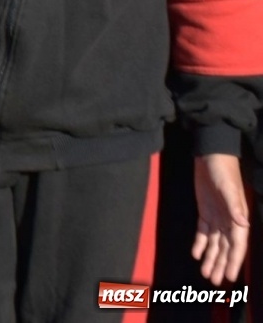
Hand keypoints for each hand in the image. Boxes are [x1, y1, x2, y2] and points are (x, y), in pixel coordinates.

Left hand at [193, 152, 249, 283]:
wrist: (211, 157)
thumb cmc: (223, 172)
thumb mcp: (228, 188)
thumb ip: (234, 206)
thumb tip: (242, 223)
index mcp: (238, 218)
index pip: (236, 245)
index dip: (233, 261)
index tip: (229, 276)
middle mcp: (229, 221)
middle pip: (225, 248)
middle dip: (221, 265)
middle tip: (214, 282)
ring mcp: (217, 217)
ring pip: (215, 244)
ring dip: (211, 258)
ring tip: (206, 274)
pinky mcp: (205, 212)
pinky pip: (203, 232)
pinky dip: (200, 244)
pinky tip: (197, 255)